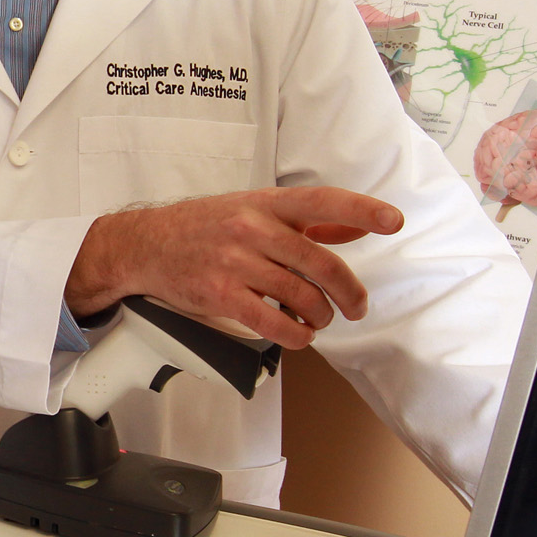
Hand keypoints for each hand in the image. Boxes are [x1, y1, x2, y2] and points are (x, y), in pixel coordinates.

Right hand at [66, 187, 402, 348]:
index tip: (393, 221)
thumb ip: (306, 220)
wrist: (144, 245)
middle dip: (348, 292)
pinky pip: (272, 322)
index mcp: (264, 202)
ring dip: (320, 316)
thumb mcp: (253, 209)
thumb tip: (356, 227)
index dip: (361, 210)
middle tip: (356, 307)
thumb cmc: (203, 226)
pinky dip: (295, 334)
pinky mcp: (219, 294)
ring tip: (319, 320)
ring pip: (300, 296)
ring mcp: (234, 262)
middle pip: (320, 263)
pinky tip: (298, 334)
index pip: (321, 202)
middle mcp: (251, 228)